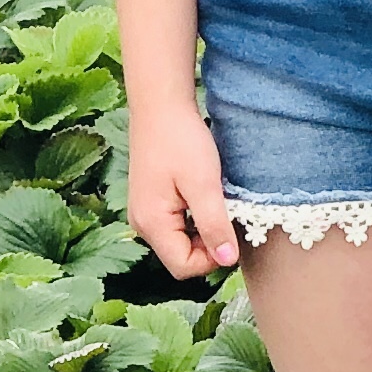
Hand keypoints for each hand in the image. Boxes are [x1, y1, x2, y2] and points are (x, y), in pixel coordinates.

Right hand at [125, 102, 239, 277]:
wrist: (160, 105)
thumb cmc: (181, 139)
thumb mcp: (204, 184)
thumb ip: (214, 225)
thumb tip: (228, 261)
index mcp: (151, 223)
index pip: (183, 267)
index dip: (212, 258)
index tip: (229, 230)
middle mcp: (141, 224)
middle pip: (180, 257)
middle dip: (207, 244)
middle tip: (225, 213)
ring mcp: (144, 213)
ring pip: (179, 241)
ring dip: (202, 230)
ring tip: (214, 200)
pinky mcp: (150, 201)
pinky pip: (175, 225)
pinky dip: (193, 218)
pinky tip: (203, 194)